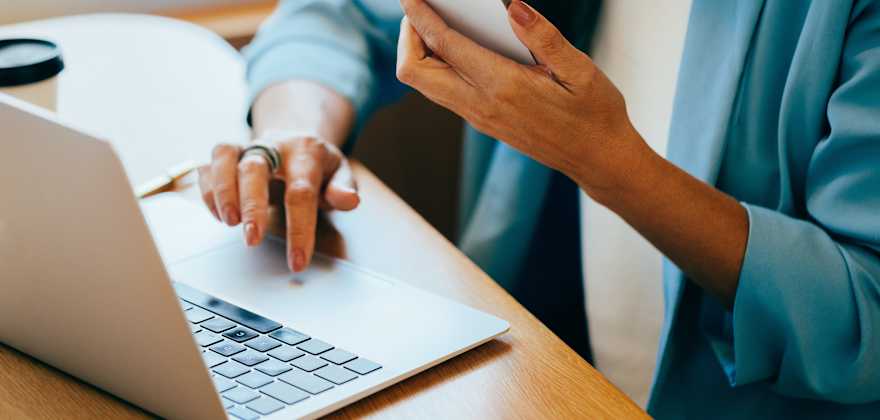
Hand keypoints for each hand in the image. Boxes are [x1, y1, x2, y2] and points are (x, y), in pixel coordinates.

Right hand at [198, 131, 358, 271]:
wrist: (296, 137)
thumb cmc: (317, 165)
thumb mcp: (340, 173)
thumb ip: (345, 187)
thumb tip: (348, 200)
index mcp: (306, 151)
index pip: (301, 191)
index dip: (299, 228)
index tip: (297, 260)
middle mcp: (273, 144)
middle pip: (255, 168)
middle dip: (251, 205)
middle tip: (252, 239)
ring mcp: (247, 147)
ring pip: (225, 158)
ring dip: (223, 192)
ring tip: (229, 223)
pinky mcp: (227, 154)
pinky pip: (209, 166)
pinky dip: (208, 191)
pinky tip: (219, 215)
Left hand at [396, 0, 648, 200]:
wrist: (598, 159)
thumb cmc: (594, 113)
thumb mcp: (580, 69)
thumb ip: (544, 36)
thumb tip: (513, 7)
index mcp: (504, 87)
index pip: (445, 45)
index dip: (421, 17)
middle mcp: (482, 105)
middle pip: (415, 72)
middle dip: (408, 37)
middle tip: (420, 10)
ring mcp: (478, 117)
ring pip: (425, 85)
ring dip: (419, 53)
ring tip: (435, 22)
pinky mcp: (482, 122)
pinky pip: (443, 92)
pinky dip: (438, 66)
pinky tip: (458, 45)